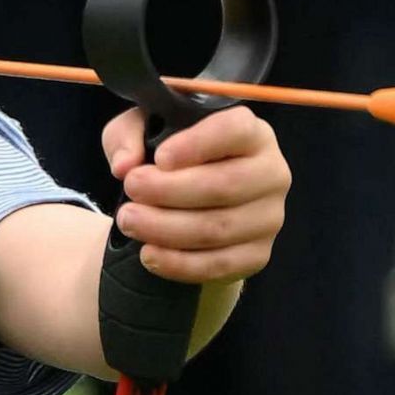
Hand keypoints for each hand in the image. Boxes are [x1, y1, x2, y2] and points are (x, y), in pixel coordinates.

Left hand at [101, 105, 290, 283]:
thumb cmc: (168, 152)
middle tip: (130, 189)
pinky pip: (220, 265)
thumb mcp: (141, 129)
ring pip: (218, 228)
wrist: (187, 197)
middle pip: (224, 185)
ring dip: (166, 228)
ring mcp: (269, 217)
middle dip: (169, 191)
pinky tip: (149, 254)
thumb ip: (128, 137)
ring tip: (128, 220)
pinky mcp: (258, 254)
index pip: (234, 131)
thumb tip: (124, 165)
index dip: (197, 144)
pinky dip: (180, 264)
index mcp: (251, 132)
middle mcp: (271, 172)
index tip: (160, 158)